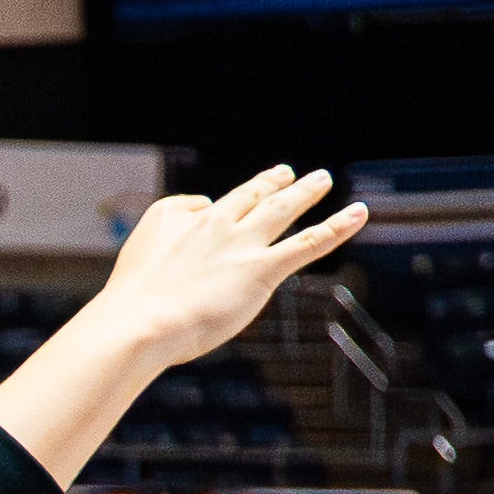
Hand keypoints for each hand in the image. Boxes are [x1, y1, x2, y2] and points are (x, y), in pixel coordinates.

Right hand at [79, 160, 374, 365]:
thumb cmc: (134, 297)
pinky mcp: (263, 270)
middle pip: (252, 196)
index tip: (241, 195)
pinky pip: (309, 243)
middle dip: (273, 184)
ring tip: (322, 180)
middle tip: (289, 174)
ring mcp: (242, 245)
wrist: (140, 320)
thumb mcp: (142, 246)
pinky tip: (359, 213)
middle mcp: (216, 224)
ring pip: (282, 210)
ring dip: (306, 193)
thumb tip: (201, 207)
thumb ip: (172, 223)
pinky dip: (338, 226)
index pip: (211, 203)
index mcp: (182, 219)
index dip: (232, 199)